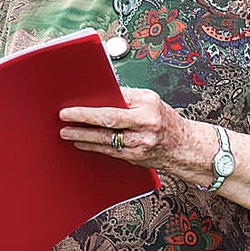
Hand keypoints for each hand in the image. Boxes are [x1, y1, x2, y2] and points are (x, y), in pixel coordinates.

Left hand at [60, 87, 213, 180]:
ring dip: (83, 137)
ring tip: (67, 133)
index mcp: (148, 107)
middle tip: (64, 119)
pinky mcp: (136, 158)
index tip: (72, 107)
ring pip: (106, 141)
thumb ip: (128, 97)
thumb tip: (101, 92)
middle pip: (108, 123)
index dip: (91, 108)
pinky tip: (81, 144)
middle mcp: (145, 126)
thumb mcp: (151, 101)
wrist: (185, 147)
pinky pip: (110, 152)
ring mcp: (141, 144)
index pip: (114, 105)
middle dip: (83, 121)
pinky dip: (93, 147)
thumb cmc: (166, 120)